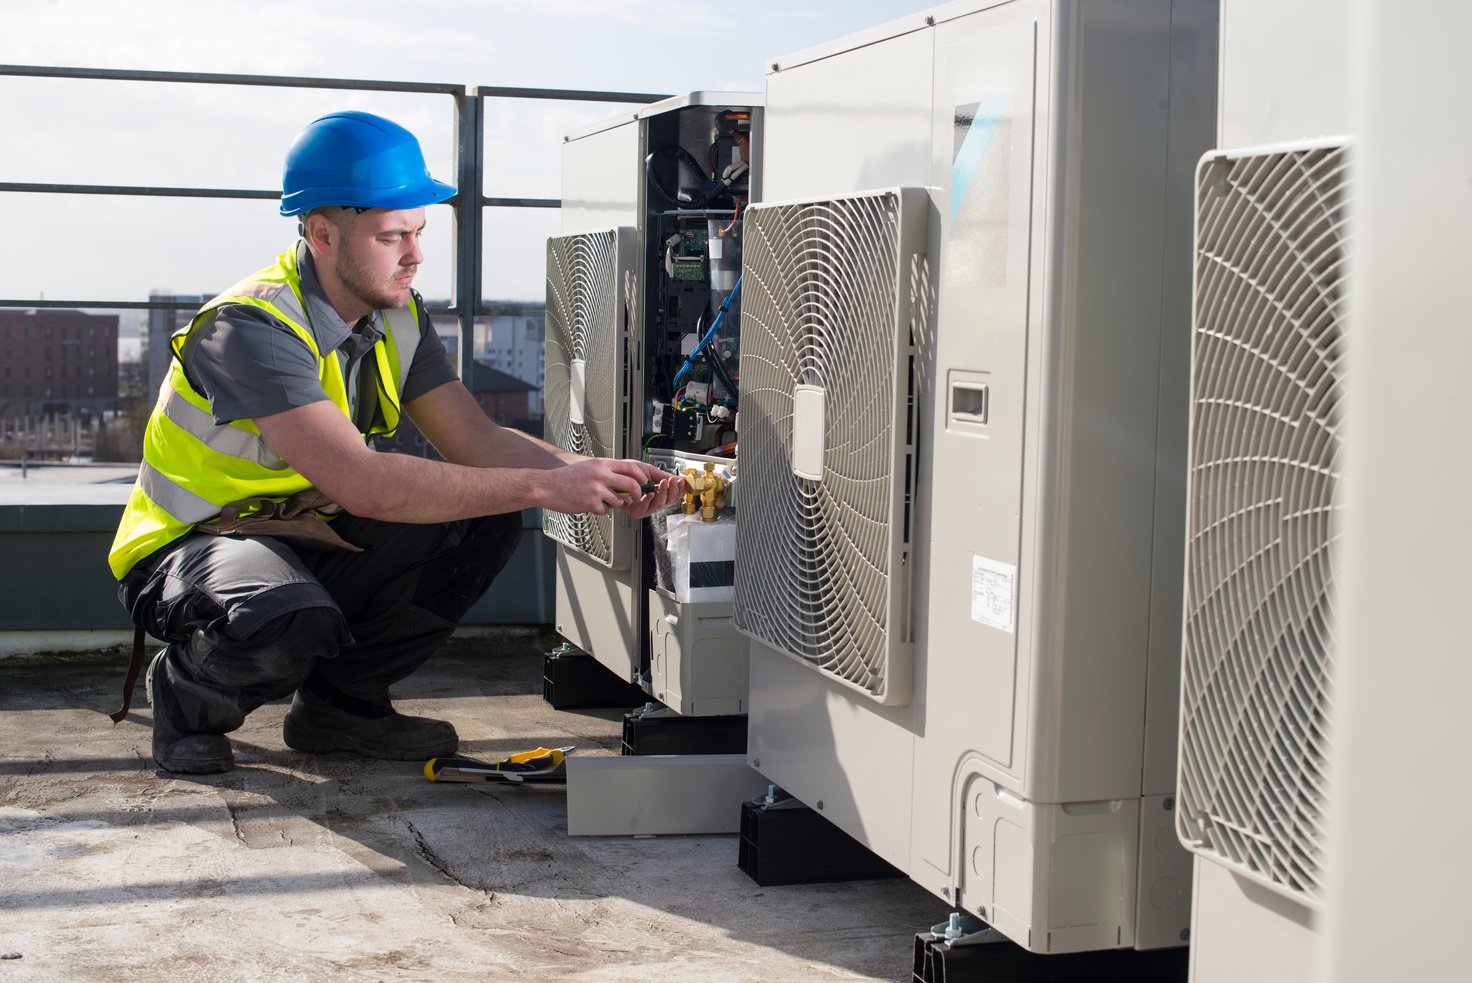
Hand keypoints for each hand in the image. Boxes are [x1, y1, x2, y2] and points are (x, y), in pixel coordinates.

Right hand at [539, 458, 680, 517]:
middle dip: (637, 494)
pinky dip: (601, 510)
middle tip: (634, 498)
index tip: (646, 483)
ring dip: (616, 504)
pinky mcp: (590, 503)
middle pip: (632, 484)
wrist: (547, 485)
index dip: (643, 476)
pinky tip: (591, 505)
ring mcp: (596, 489)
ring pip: (620, 500)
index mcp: (602, 464)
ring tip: (605, 501)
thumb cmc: (567, 478)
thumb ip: (607, 471)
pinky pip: (605, 510)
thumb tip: (627, 478)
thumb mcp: (590, 466)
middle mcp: (600, 474)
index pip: (631, 467)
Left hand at [620, 469, 683, 519]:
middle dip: (673, 490)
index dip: (680, 489)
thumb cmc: (628, 472)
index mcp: (658, 492)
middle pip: (670, 501)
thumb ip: (664, 475)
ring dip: (663, 493)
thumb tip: (679, 478)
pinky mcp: (636, 511)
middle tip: (673, 481)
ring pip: (660, 505)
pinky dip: (648, 501)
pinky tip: (650, 494)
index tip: (682, 481)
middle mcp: (653, 501)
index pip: (674, 494)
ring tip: (663, 483)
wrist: (613, 473)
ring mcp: (645, 507)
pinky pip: (645, 509)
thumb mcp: (649, 470)